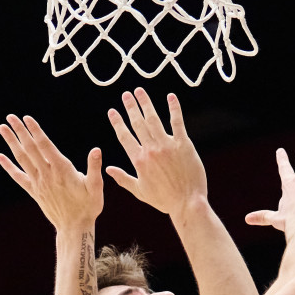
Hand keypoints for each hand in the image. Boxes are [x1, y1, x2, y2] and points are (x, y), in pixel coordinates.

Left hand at [0, 115, 102, 229]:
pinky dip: (8, 166)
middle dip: (20, 131)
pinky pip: (18, 177)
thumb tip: (96, 150)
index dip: (35, 131)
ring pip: (22, 159)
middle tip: (10, 116)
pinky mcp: (34, 191)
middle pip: (30, 149)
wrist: (74, 228)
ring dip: (11, 143)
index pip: (45, 146)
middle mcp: (47, 175)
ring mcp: (38, 183)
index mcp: (62, 170)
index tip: (26, 118)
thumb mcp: (96, 187)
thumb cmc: (88, 207)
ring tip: (2, 128)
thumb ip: (94, 168)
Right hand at [105, 89, 206, 219]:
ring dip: (146, 103)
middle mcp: (151, 150)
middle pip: (137, 123)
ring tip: (139, 91)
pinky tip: (170, 96)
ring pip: (153, 119)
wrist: (187, 203)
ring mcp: (167, 145)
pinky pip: (177, 123)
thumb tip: (108, 169)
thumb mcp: (140, 191)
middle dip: (130, 107)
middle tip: (125, 94)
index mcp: (139, 160)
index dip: (117, 122)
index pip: (124, 136)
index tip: (112, 111)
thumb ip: (123, 178)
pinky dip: (174, 109)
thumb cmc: (164, 200)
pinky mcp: (183, 144)